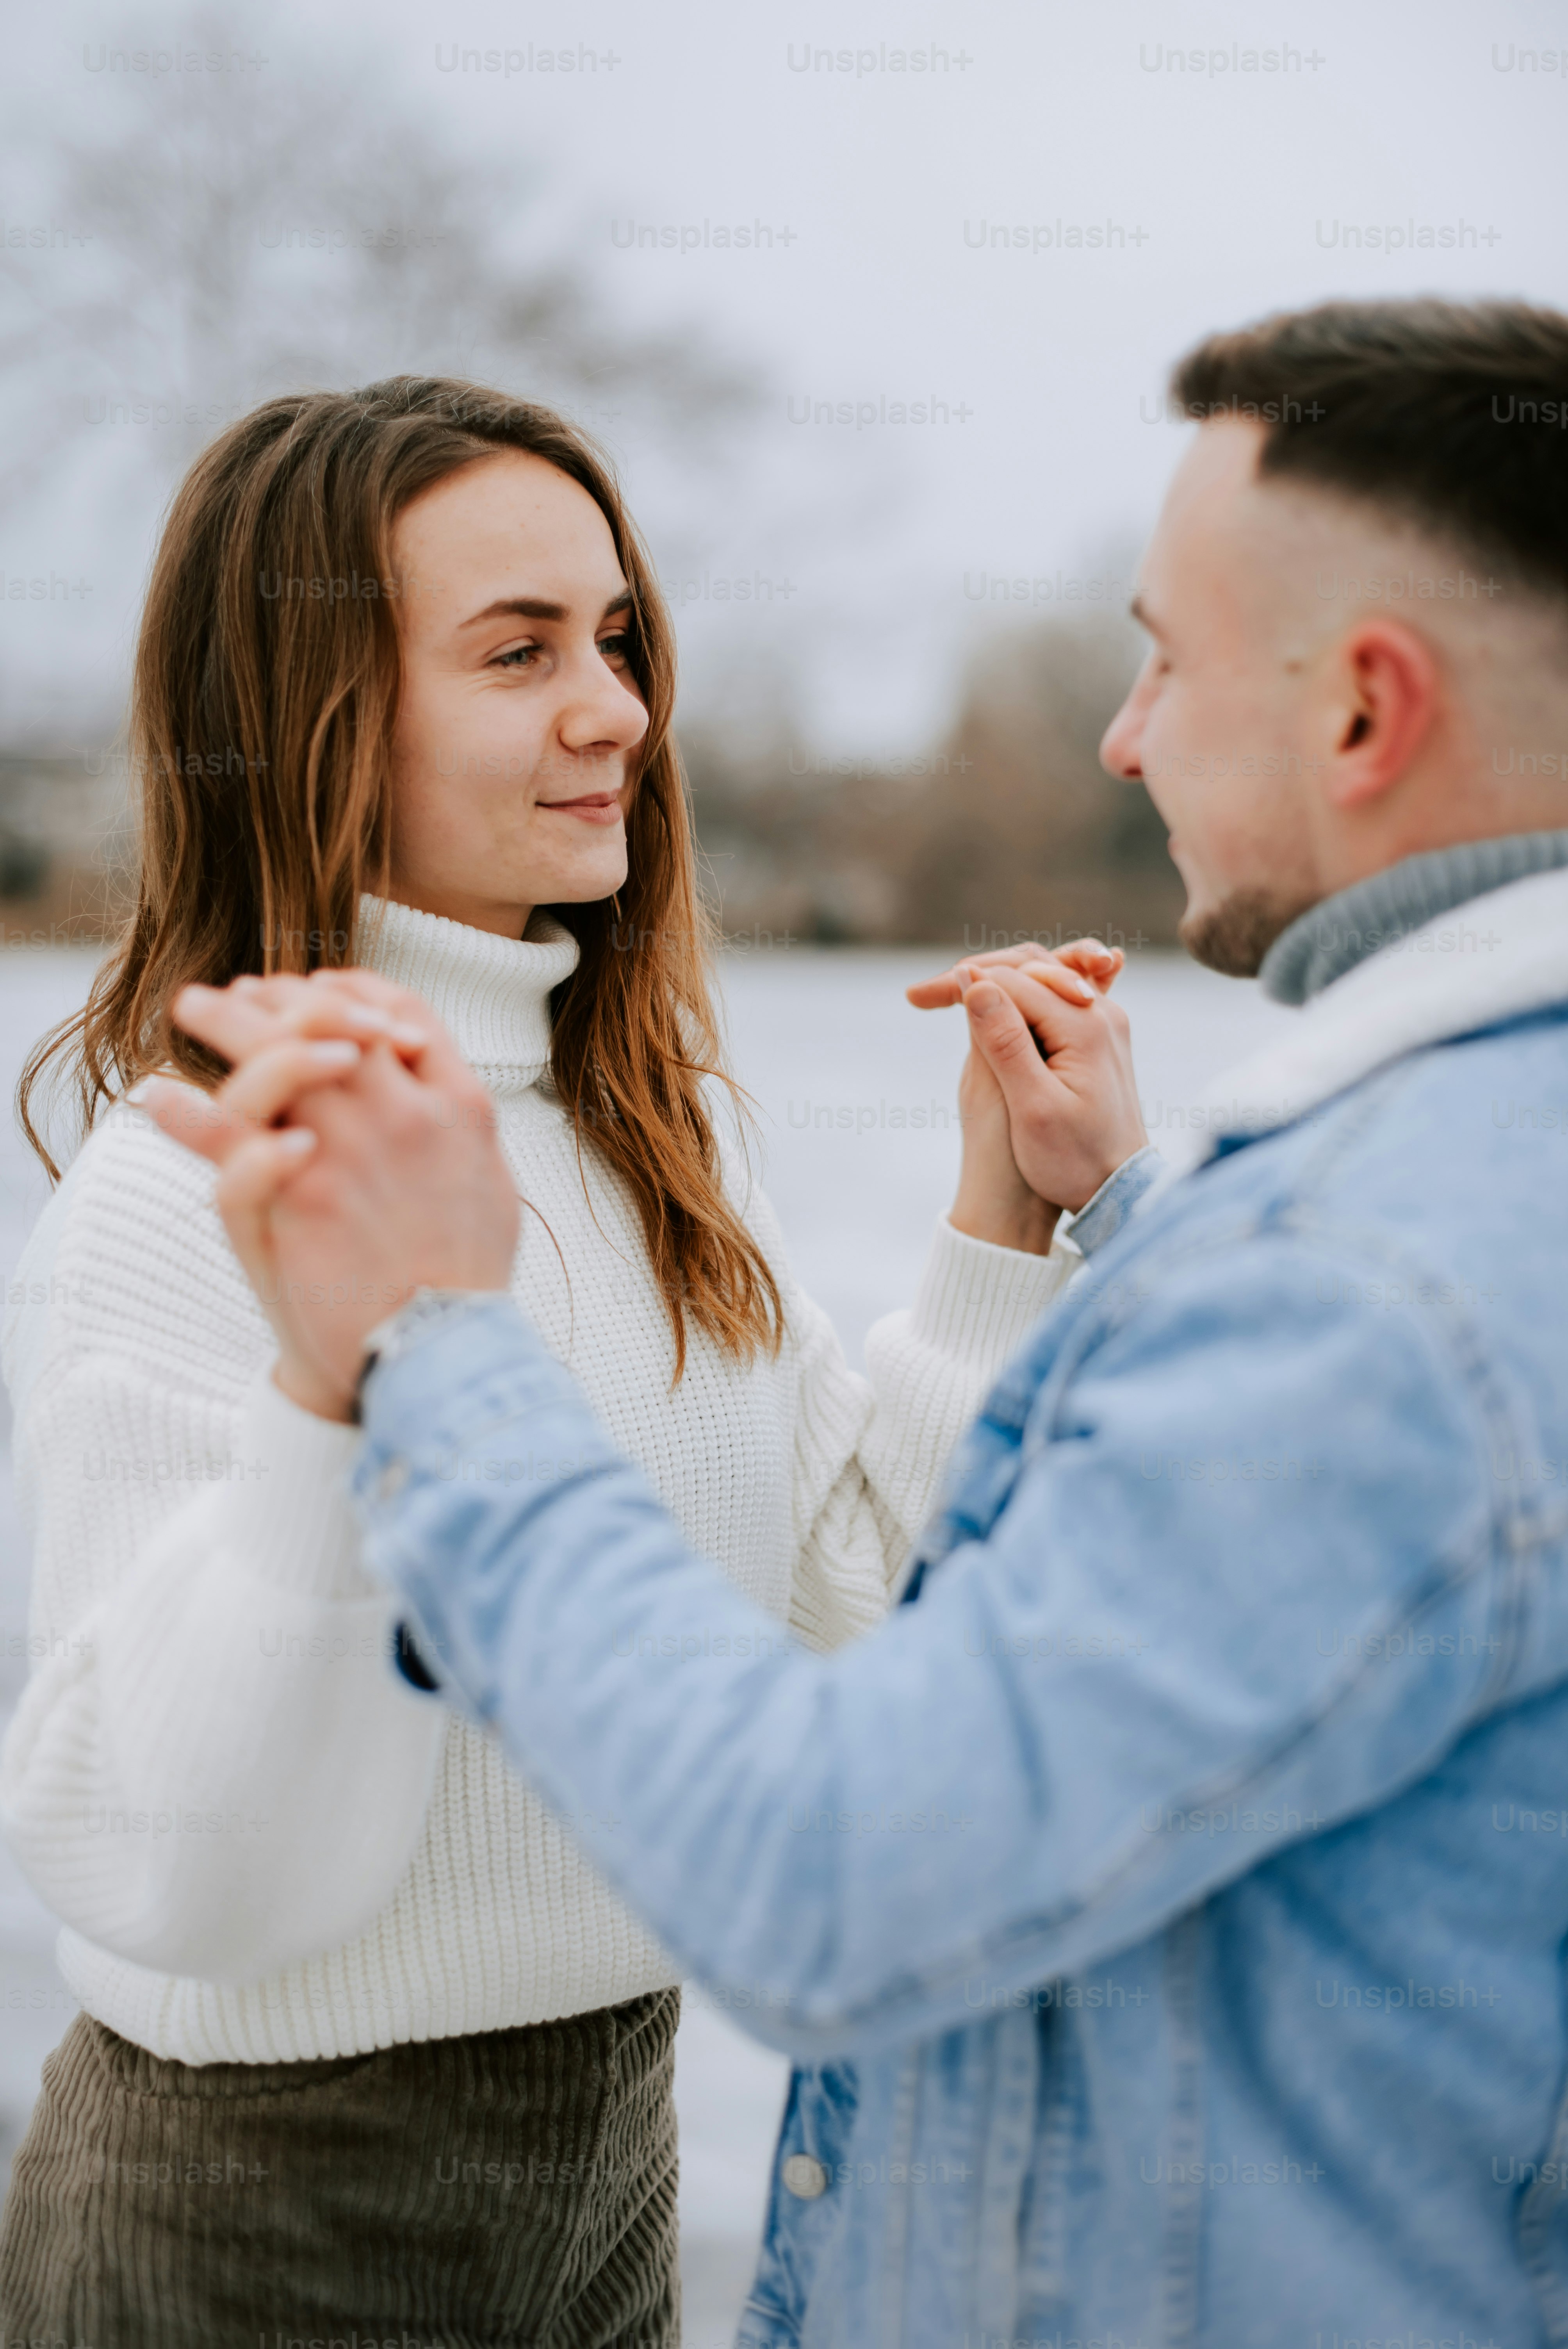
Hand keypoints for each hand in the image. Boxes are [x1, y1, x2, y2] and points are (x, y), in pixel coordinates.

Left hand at [140, 972, 518, 1418]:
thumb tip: (441, 1093)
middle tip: (239, 991)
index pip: (403, 1011)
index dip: (354, 990)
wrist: (444, 1355)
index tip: (317, 989)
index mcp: (461, 1106)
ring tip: (189, 1008)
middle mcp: (405, 1113)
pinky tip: (158, 1097)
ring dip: (225, 1022)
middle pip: (332, 1018)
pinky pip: (228, 1133)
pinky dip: (185, 1110)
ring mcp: (350, 1149)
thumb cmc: (466, 1281)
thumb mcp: (493, 1185)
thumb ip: (461, 1132)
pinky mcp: (302, 1195)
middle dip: (278, 994)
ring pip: (277, 1054)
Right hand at [908, 940, 1147, 1223]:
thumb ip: (1005, 1042)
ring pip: (1040, 979)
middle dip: (975, 974)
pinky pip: (1054, 998)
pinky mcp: (1097, 1038)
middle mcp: (1102, 1013)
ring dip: (993, 984)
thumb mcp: (1033, 1108)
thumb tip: (974, 982)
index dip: (960, 984)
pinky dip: (1018, 998)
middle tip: (920, 994)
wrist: (1119, 1193)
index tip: (916, 998)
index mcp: (1086, 1026)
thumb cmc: (1075, 1161)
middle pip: (1028, 967)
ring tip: (945, 994)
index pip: (1012, 980)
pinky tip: (991, 998)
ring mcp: (1103, 1023)